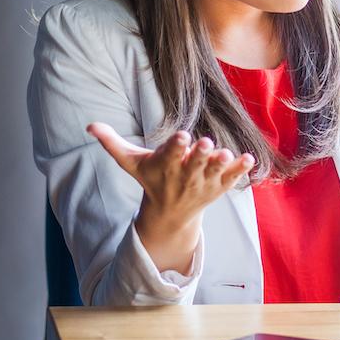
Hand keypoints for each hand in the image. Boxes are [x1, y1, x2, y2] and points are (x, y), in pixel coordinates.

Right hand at [86, 122, 254, 269]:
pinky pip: (233, 178)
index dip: (176, 146)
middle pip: (194, 164)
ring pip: (214, 172)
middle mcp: (186, 175)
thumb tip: (90, 126)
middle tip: (206, 143)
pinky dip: (241, 169)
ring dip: (222, 164)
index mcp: (166, 166)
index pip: (171, 154)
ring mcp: (204, 182)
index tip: (182, 135)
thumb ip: (112, 143)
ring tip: (227, 154)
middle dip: (200, 154)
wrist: (170, 213)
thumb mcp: (131, 162)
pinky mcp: (220, 186)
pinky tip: (250, 159)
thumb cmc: (151, 179)